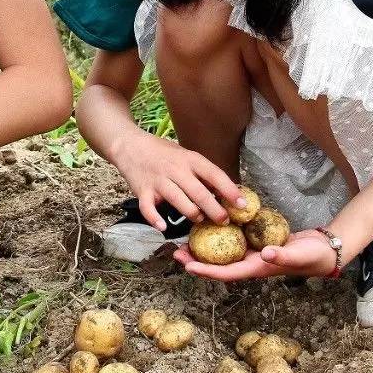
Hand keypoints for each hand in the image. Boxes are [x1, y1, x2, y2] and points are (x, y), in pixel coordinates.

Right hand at [113, 133, 244, 229]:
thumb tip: (226, 192)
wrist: (130, 145)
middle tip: (224, 221)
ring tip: (200, 220)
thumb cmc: (162, 153)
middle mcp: (175, 169)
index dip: (229, 190)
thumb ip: (202, 173)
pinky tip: (162, 228)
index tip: (242, 204)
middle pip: (199, 192)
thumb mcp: (185, 156)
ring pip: (178, 200)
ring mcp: (158, 180)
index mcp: (190, 159)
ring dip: (192, 213)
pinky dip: (154, 219)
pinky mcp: (142, 190)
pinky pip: (148, 208)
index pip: (214, 174)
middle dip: (214, 209)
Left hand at [173, 229, 338, 281]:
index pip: (226, 273)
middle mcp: (250, 262)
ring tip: (185, 238)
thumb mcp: (298, 255)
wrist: (323, 249)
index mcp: (256, 269)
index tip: (187, 266)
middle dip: (196, 259)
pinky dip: (220, 233)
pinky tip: (210, 222)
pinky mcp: (255, 241)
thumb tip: (264, 254)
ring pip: (222, 251)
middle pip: (217, 264)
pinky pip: (233, 239)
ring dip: (204, 246)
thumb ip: (282, 256)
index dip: (206, 271)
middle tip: (175, 250)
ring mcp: (251, 252)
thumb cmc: (312, 255)